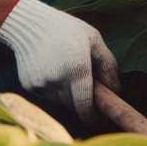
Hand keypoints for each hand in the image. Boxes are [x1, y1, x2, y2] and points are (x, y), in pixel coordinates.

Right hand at [0, 0, 120, 125]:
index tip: (100, 120)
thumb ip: (108, 65)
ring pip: (60, 102)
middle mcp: (58, 80)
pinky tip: (51, 70)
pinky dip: (52, 89)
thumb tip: (117, 91)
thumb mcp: (94, 39)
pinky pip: (46, 96)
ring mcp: (42, 84)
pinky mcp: (29, 86)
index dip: (93, 117)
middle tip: (84, 87)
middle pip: (74, 105)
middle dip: (82, 102)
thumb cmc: (67, 29)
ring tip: (66, 72)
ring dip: (67, 95)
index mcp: (77, 69)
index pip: (85, 105)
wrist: (30, 24)